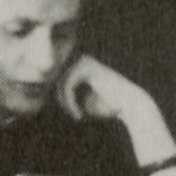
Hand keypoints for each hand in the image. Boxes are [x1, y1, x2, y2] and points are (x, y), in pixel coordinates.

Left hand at [57, 55, 175, 166]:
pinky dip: (70, 103)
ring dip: (66, 103)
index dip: (59, 99)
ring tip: (76, 116)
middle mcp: (81, 59)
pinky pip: (67, 85)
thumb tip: (45, 94)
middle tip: (74, 116)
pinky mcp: (86, 67)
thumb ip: (65, 97)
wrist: (130, 105)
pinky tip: (78, 114)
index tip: (72, 114)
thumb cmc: (106, 106)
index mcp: (80, 66)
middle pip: (56, 80)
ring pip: (60, 83)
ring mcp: (84, 60)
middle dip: (61, 100)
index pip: (58, 82)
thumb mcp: (81, 102)